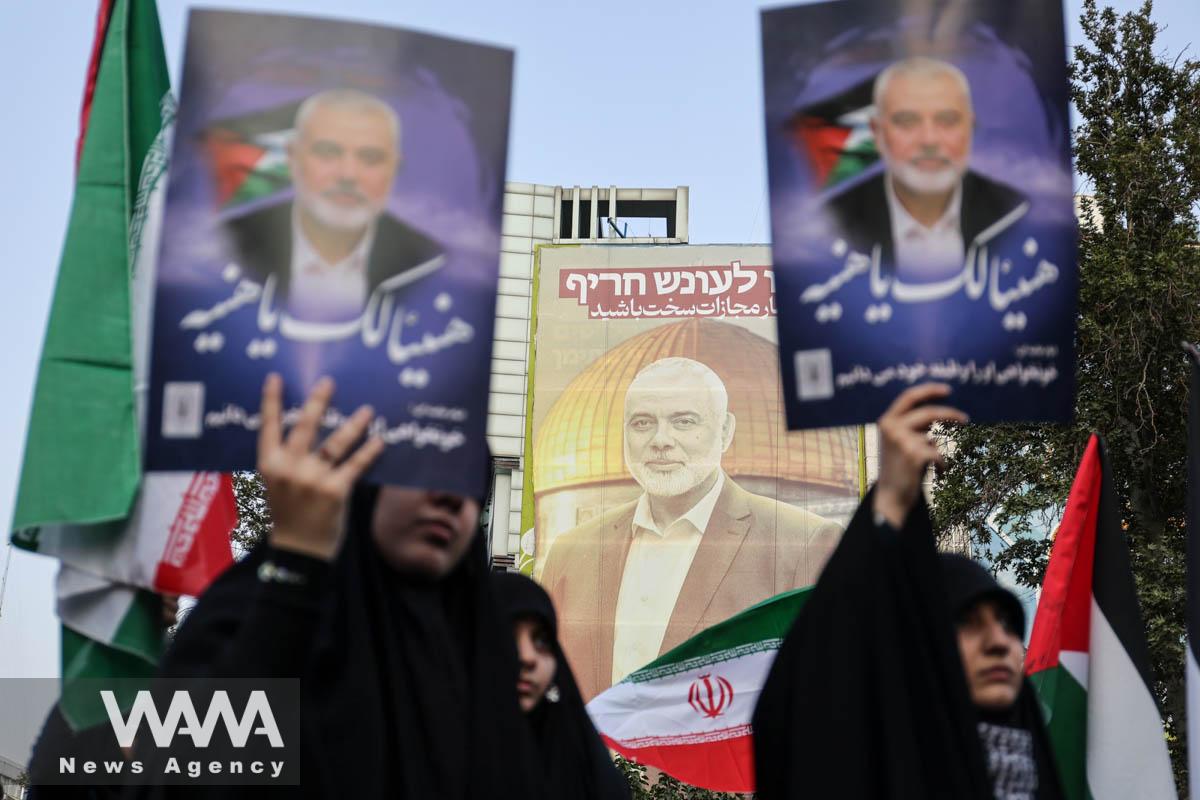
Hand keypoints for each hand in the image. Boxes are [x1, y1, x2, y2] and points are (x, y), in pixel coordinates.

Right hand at [257, 374, 383, 560]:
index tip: (275, 377)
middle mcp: (289, 469)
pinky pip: (355, 465)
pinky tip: (380, 440)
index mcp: (269, 464)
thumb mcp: (277, 484)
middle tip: (328, 381)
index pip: (268, 427)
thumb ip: (287, 460)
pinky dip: (369, 452)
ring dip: (354, 425)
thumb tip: (308, 429)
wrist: (298, 551)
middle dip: (318, 402)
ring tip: (368, 410)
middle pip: (305, 427)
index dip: (271, 401)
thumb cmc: (288, 514)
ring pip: (336, 444)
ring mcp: (312, 480)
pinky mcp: (335, 491)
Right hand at [873, 383, 967, 528]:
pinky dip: (943, 465)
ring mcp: (902, 441)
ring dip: (939, 453)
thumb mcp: (899, 441)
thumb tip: (941, 412)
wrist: (891, 496)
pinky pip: (938, 454)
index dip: (929, 390)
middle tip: (966, 419)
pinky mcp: (913, 456)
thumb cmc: (899, 467)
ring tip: (938, 465)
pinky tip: (939, 474)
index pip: (909, 396)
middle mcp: (892, 428)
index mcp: (887, 420)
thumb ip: (914, 426)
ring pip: (934, 439)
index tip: (948, 389)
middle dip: (950, 414)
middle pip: (929, 412)